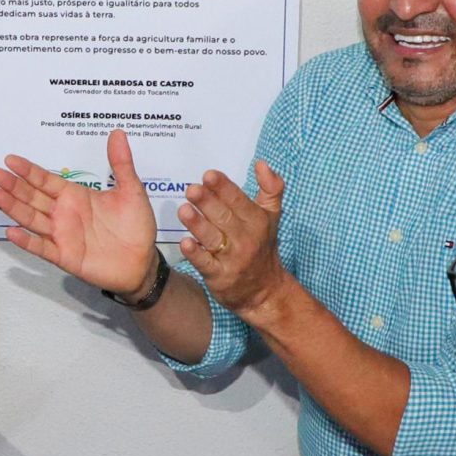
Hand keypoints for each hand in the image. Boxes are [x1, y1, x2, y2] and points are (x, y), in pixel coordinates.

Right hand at [0, 129, 161, 295]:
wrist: (143, 262)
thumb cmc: (135, 228)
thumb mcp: (132, 191)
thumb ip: (122, 164)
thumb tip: (118, 134)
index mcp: (75, 196)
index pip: (45, 180)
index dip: (28, 171)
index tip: (11, 160)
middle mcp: (64, 214)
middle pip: (32, 197)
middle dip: (13, 186)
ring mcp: (62, 235)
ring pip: (32, 219)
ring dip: (13, 208)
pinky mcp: (65, 256)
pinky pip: (42, 247)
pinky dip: (27, 241)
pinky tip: (13, 231)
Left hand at [177, 161, 288, 320]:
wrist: (265, 291)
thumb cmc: (262, 247)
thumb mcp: (271, 216)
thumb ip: (271, 188)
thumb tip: (262, 164)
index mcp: (256, 220)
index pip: (238, 200)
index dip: (223, 187)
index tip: (209, 175)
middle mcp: (246, 238)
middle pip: (224, 217)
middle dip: (207, 202)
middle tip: (192, 189)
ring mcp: (232, 259)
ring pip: (213, 238)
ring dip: (198, 224)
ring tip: (183, 210)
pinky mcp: (220, 277)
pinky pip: (206, 264)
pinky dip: (196, 254)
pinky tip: (185, 243)